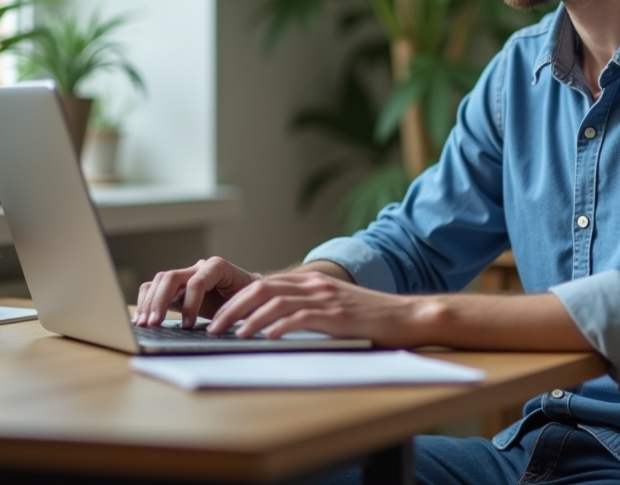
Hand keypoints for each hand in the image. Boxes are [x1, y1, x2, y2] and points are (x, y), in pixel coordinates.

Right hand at [135, 257, 258, 327]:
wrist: (251, 294)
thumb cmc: (251, 299)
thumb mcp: (247, 303)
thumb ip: (236, 309)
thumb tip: (224, 325)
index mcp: (218, 267)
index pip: (197, 282)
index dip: (190, 304)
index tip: (187, 325)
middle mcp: (199, 268)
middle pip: (171, 277)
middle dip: (160, 301)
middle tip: (154, 323)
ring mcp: (185, 275)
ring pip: (159, 281)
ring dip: (149, 302)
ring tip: (144, 324)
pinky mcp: (176, 288)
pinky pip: (154, 288)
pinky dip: (146, 301)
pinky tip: (142, 319)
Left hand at [207, 271, 435, 347]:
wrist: (405, 317)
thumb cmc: (369, 318)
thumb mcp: (333, 308)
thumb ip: (307, 310)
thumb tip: (272, 327)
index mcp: (312, 282)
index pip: (263, 284)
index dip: (236, 299)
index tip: (218, 317)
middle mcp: (315, 285)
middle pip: (262, 288)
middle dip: (233, 308)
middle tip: (214, 327)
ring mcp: (326, 298)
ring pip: (276, 301)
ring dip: (249, 319)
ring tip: (233, 335)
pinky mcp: (337, 315)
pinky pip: (301, 317)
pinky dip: (279, 326)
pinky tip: (266, 337)